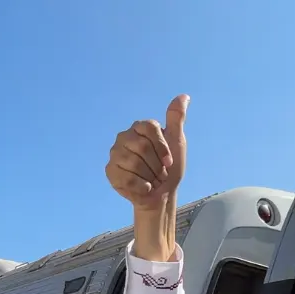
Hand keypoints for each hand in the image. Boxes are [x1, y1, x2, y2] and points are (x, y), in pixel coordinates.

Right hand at [106, 94, 189, 210]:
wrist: (162, 194)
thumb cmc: (170, 168)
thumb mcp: (177, 142)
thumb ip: (176, 119)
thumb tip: (184, 96)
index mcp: (139, 128)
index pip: (150, 128)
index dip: (162, 148)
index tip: (169, 161)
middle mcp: (124, 137)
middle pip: (142, 147)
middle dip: (157, 165)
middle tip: (159, 173)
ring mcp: (115, 153)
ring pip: (134, 163)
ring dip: (150, 177)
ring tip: (151, 179)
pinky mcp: (110, 170)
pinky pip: (127, 178)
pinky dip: (141, 186)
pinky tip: (143, 187)